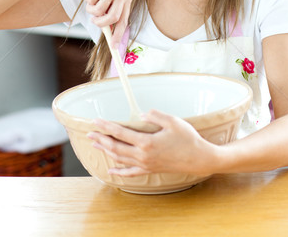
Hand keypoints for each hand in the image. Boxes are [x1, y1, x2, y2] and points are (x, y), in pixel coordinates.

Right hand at [78, 0, 131, 46]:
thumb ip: (110, 12)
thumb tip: (108, 34)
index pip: (124, 21)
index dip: (119, 35)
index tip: (113, 47)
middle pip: (112, 18)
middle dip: (100, 23)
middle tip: (93, 20)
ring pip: (99, 10)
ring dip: (90, 9)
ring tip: (90, 1)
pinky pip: (91, 0)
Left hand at [87, 109, 218, 176]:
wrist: (199, 159)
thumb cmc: (187, 138)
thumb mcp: (173, 121)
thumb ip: (155, 116)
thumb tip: (140, 115)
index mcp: (146, 142)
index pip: (121, 133)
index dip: (106, 126)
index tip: (95, 121)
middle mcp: (143, 155)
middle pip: (116, 147)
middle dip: (101, 139)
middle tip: (89, 132)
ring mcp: (146, 164)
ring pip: (120, 159)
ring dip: (106, 151)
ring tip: (95, 144)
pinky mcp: (150, 169)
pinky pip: (131, 172)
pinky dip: (119, 171)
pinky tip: (110, 170)